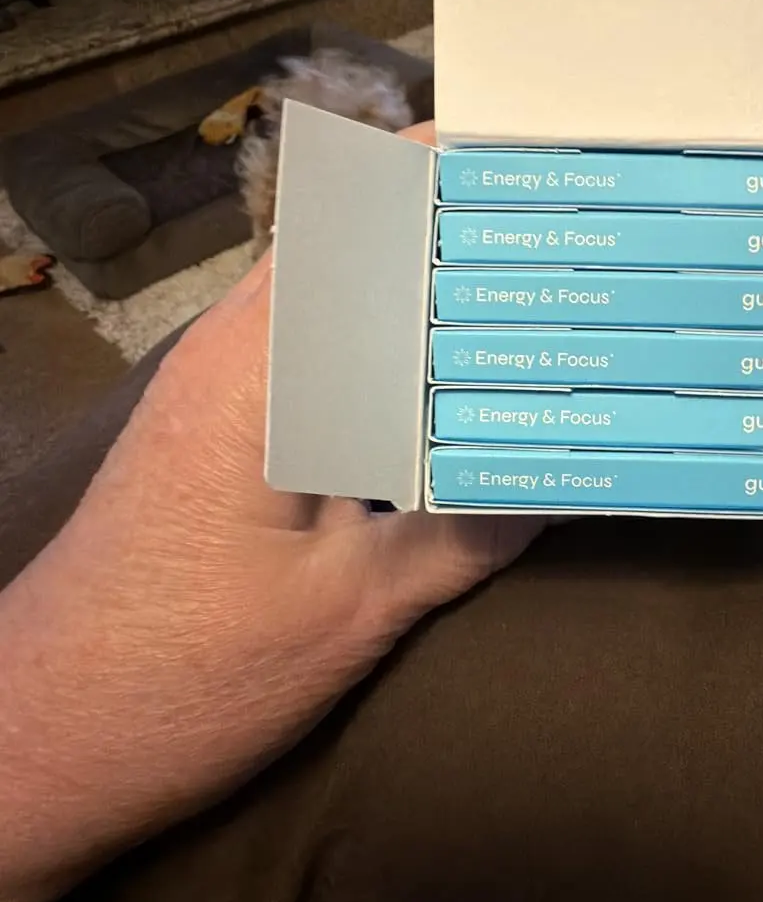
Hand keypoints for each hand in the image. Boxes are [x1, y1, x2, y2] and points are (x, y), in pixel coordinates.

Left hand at [0, 124, 545, 901]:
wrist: (47, 742)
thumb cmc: (186, 678)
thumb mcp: (352, 613)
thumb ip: (462, 536)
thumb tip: (562, 474)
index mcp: (262, 364)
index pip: (355, 220)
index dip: (443, 176)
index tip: (538, 160)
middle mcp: (233, 349)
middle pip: (353, 249)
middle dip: (454, 235)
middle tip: (570, 236)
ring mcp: (217, 387)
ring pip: (337, 303)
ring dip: (421, 297)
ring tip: (535, 294)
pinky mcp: (216, 432)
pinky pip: (316, 357)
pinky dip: (385, 355)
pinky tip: (455, 386)